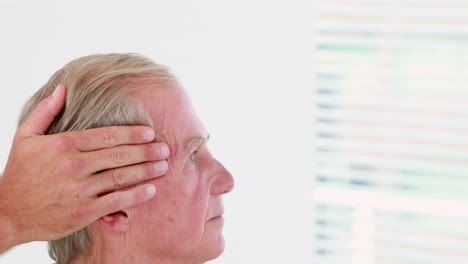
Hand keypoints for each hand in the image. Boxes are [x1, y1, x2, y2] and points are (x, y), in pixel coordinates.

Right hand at [0, 84, 168, 251]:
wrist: (7, 212)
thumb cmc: (19, 173)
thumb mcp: (26, 136)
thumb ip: (46, 111)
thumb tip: (62, 88)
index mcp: (64, 144)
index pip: (107, 135)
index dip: (132, 133)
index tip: (149, 133)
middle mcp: (74, 166)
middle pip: (119, 155)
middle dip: (146, 151)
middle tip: (165, 148)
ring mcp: (79, 190)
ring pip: (121, 177)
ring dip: (146, 171)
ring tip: (163, 166)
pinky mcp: (83, 212)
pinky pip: (116, 201)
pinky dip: (136, 196)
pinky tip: (150, 190)